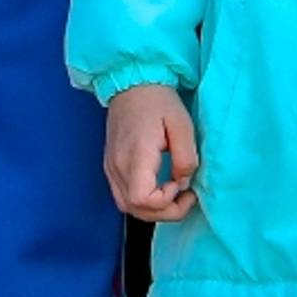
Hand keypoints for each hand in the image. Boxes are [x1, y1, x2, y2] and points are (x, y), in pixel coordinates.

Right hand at [102, 81, 200, 220]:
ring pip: (127, 207)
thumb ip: (185, 158)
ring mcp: (111, 167)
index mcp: (135, 155)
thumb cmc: (157, 101)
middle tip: (186, 197)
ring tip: (174, 194)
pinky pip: (123, 196)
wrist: (131, 83)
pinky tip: (159, 188)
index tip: (179, 184)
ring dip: (153, 210)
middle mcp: (117, 166)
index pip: (141, 199)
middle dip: (164, 213)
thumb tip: (183, 182)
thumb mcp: (182, 124)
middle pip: (134, 209)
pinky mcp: (110, 166)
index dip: (164, 202)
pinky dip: (143, 202)